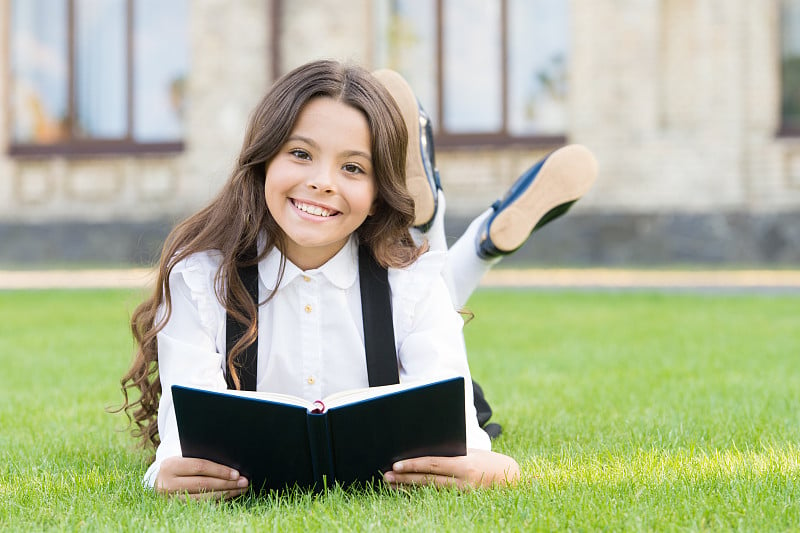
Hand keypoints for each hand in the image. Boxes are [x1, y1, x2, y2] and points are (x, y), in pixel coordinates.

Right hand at [155, 456, 249, 499]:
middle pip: (203, 484)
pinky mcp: (176, 509)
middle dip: (227, 483)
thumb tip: (230, 463)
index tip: (236, 473)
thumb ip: (201, 458)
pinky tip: (229, 497)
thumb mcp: (184, 457)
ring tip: (240, 489)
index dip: (220, 470)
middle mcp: (167, 484)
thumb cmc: (179, 465)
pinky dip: (217, 502)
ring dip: (225, 494)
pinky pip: (201, 507)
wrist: (159, 479)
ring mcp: (170, 500)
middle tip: (244, 481)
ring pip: (203, 498)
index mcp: (170, 466)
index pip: (200, 466)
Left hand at [382, 449, 519, 488]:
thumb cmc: (489, 460)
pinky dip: (420, 493)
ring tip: (392, 484)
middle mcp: (463, 482)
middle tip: (386, 476)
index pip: (433, 465)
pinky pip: (437, 497)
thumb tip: (423, 453)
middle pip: (427, 480)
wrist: (512, 478)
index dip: (413, 465)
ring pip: (429, 491)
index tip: (395, 465)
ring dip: (408, 487)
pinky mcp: (462, 501)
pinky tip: (407, 491)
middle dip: (405, 478)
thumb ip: (450, 454)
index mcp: (465, 466)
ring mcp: (463, 495)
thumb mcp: (470, 453)